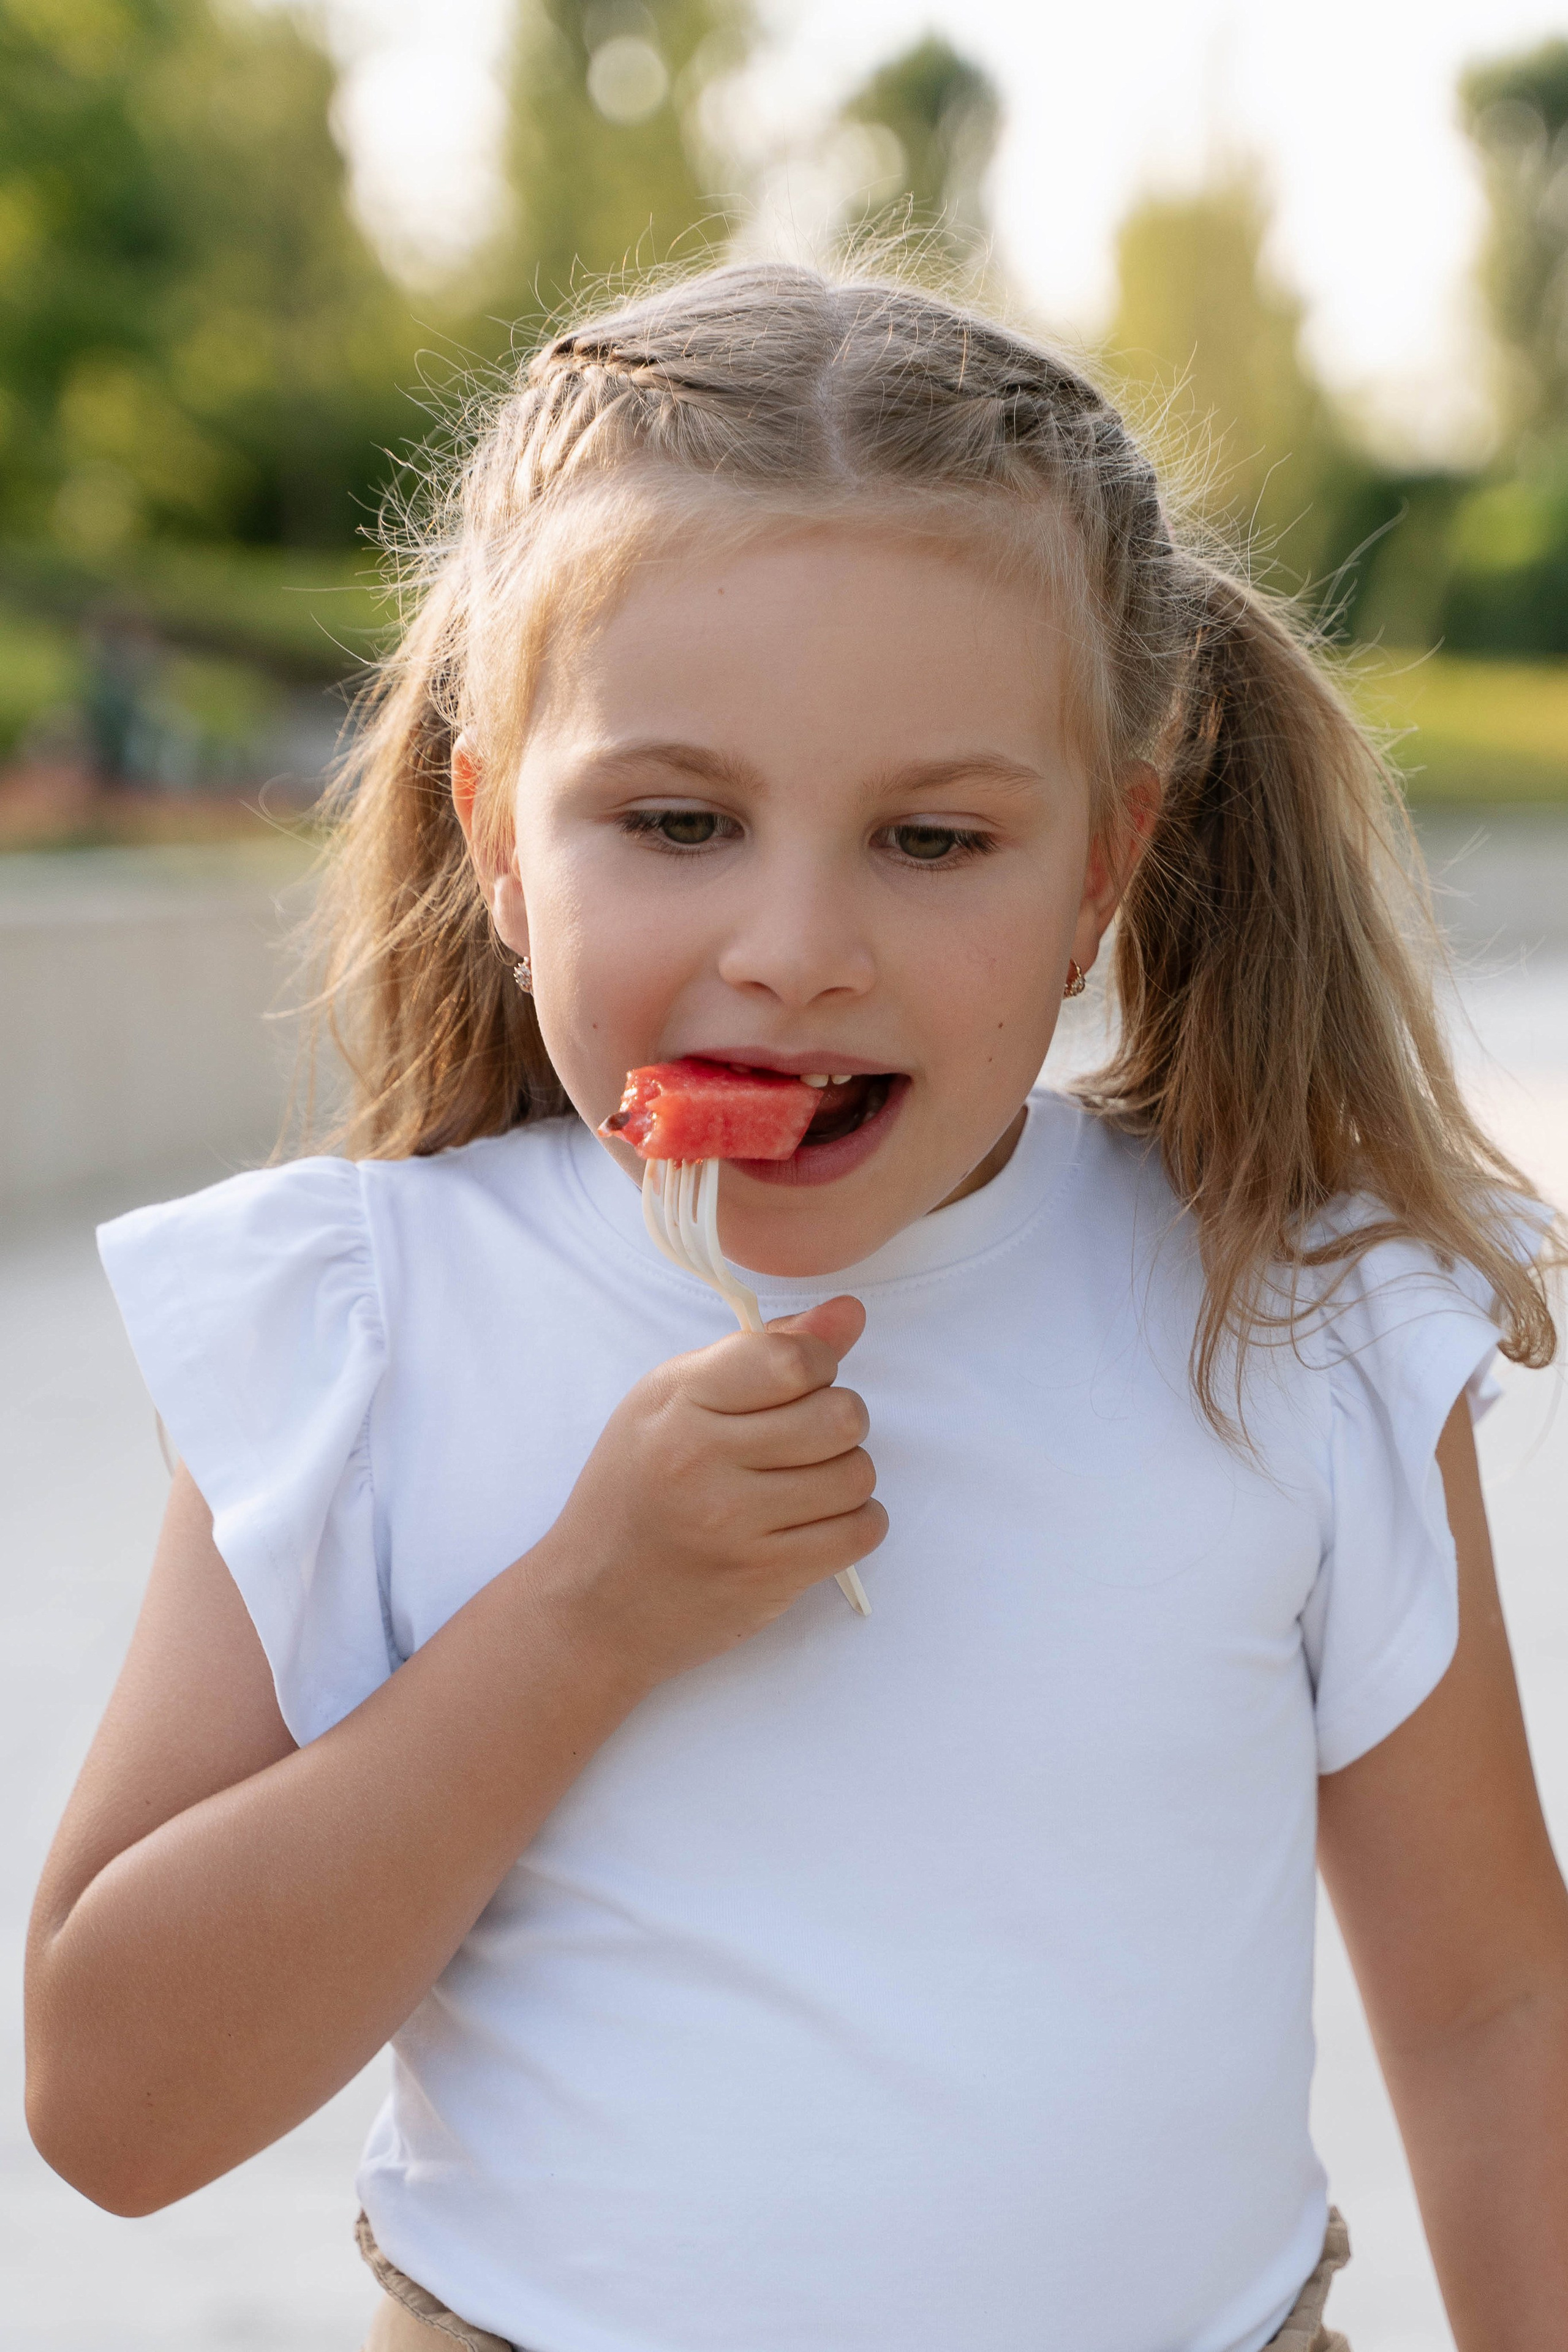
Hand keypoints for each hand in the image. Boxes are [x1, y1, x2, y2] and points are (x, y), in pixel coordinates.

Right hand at [530, 1296, 885, 1684]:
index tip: (803, 1380)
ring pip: (857, 1475)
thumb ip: (765, 1350)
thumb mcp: (674, 1399)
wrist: (594, 1602)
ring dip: (848, 1474)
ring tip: (809, 1481)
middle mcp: (705, 1460)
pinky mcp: (766, 1576)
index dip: (819, 1362)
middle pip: (840, 1416)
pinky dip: (858, 1522)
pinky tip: (821, 1519)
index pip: (791, 1360)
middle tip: (808, 1435)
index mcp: (679, 1401)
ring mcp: (736, 1524)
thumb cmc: (635, 1488)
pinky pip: (861, 1532)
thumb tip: (851, 1313)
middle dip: (840, 1419)